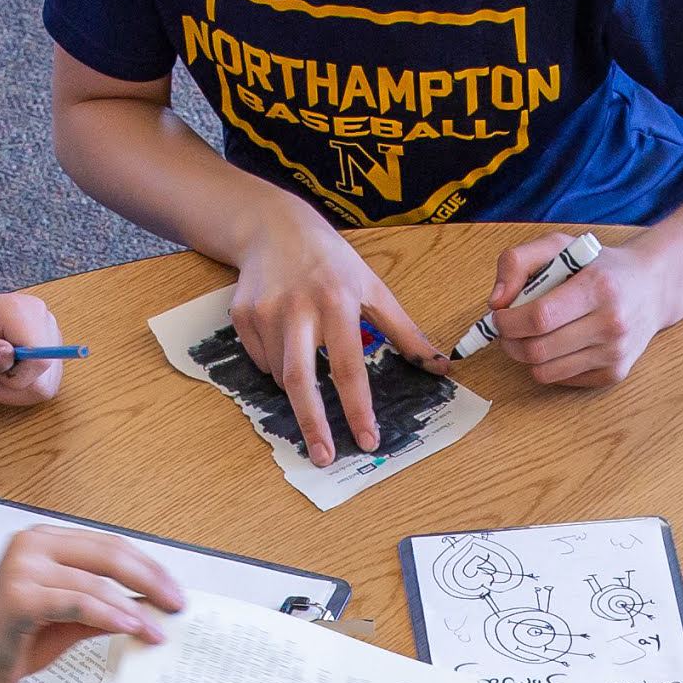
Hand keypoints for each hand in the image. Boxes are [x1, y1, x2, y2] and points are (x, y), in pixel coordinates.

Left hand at [0, 289, 70, 408]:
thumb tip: (9, 358)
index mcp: (18, 310)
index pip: (40, 360)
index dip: (13, 377)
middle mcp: (40, 317)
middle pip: (45, 375)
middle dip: (11, 386)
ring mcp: (47, 332)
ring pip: (46, 384)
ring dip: (13, 390)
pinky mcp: (48, 347)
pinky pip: (44, 383)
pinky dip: (19, 388)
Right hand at [0, 525, 184, 682]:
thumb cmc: (12, 638)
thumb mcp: (67, 620)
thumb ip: (103, 607)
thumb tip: (149, 608)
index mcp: (44, 541)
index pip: (108, 544)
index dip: (146, 565)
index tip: (173, 589)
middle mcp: (32, 545)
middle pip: (108, 554)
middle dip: (150, 579)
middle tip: (176, 604)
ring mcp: (22, 567)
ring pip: (95, 581)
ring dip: (133, 607)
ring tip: (157, 628)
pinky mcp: (18, 596)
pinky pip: (77, 602)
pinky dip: (110, 615)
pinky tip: (132, 628)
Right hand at [226, 209, 427, 464]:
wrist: (272, 226)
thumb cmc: (331, 259)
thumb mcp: (373, 286)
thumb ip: (405, 331)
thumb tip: (441, 366)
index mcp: (336, 301)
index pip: (347, 368)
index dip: (357, 409)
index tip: (368, 440)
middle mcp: (297, 308)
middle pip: (300, 380)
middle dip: (312, 424)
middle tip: (324, 457)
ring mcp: (264, 312)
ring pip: (280, 374)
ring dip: (297, 384)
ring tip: (306, 353)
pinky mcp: (242, 316)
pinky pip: (262, 360)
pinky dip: (277, 364)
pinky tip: (285, 337)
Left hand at [470, 230, 675, 386]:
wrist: (651, 288)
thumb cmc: (598, 266)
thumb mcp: (559, 246)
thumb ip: (517, 261)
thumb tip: (495, 302)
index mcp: (598, 287)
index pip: (539, 317)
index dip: (508, 321)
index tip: (499, 316)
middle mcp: (612, 323)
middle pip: (538, 349)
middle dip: (510, 341)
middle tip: (507, 329)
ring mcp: (615, 353)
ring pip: (545, 372)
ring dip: (525, 356)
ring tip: (528, 336)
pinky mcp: (615, 373)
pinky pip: (561, 380)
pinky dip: (548, 365)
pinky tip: (556, 345)